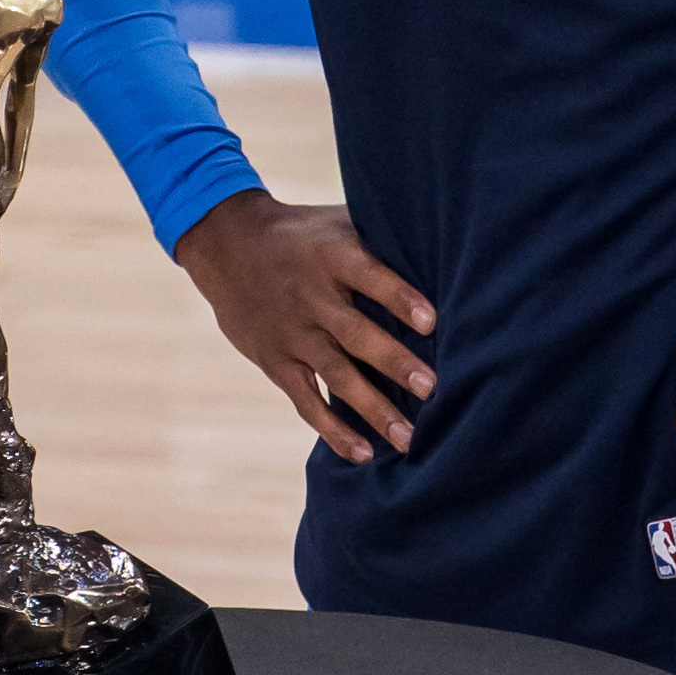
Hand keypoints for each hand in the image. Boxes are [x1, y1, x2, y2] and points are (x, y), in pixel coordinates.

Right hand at [175, 190, 436, 464]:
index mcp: (331, 256)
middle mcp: (310, 297)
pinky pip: (306, 401)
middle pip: (355, 333)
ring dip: (373, 408)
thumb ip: (381, 240)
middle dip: (393, 361)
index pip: (369, 276)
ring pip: (336, 374)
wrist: (226, 245)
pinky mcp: (275, 361)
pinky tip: (363, 452)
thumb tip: (449, 253)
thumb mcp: (336, 222)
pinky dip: (333, 429)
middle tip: (431, 389)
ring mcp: (291, 333)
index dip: (399, 297)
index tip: (431, 322)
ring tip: (408, 438)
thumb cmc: (303, 235)